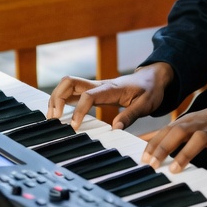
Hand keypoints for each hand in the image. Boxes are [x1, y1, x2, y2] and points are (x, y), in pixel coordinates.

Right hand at [46, 63, 173, 130]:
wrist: (153, 77)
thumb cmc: (150, 90)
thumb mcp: (146, 105)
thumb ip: (131, 116)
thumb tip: (115, 129)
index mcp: (111, 88)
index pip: (88, 96)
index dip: (78, 110)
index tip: (74, 127)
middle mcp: (99, 85)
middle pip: (69, 82)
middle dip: (57, 98)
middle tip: (54, 119)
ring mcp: (94, 86)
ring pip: (68, 85)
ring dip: (56, 98)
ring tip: (53, 118)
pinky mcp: (93, 91)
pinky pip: (72, 91)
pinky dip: (62, 100)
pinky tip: (59, 113)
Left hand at [140, 98, 206, 178]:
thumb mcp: (192, 121)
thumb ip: (173, 131)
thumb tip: (148, 141)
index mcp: (188, 122)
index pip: (166, 131)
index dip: (153, 145)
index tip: (142, 160)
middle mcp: (198, 125)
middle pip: (177, 133)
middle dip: (163, 148)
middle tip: (152, 165)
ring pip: (198, 140)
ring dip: (185, 154)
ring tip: (175, 170)